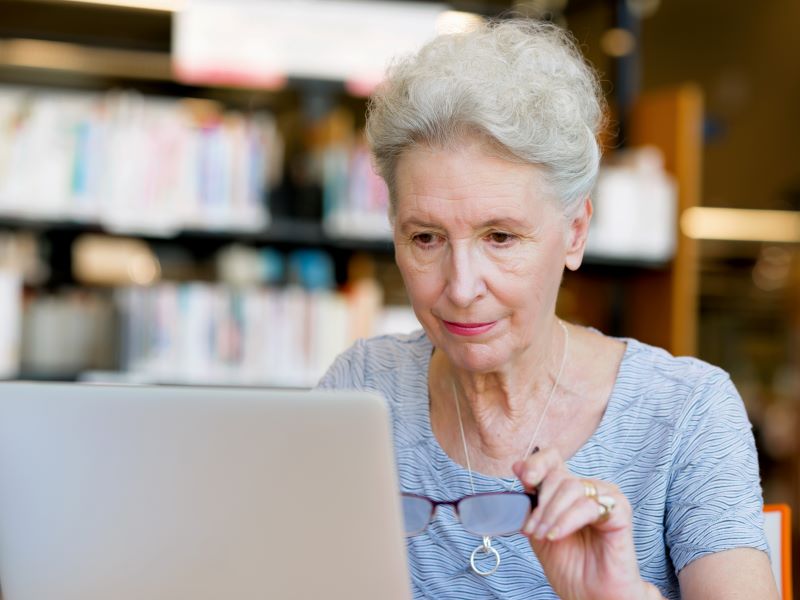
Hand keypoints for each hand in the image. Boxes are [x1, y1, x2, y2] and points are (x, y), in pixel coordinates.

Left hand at [512, 448, 657, 599]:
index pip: (552, 459)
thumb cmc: (570, 566)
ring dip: (551, 514)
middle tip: (532, 531)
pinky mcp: (620, 511)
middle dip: (540, 505)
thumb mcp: (538, 529)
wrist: (591, 596)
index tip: (524, 479)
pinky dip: (567, 520)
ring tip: (545, 536)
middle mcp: (587, 489)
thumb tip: (516, 466)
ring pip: (571, 488)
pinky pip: (588, 505)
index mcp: (567, 489)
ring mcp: (605, 497)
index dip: (536, 463)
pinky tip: (558, 535)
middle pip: (558, 476)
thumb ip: (530, 500)